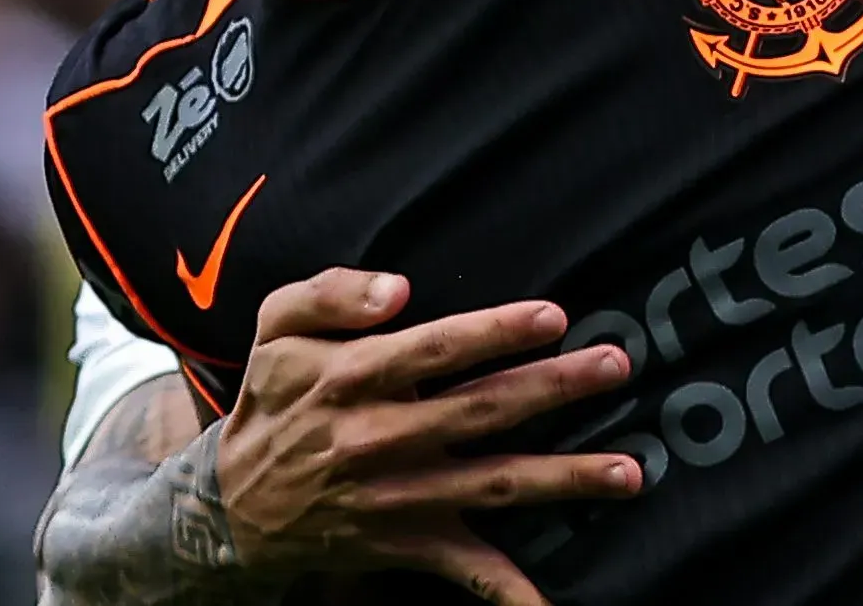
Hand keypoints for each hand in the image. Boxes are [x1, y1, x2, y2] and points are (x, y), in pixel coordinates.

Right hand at [213, 267, 644, 601]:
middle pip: (479, 412)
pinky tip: (555, 604)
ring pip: (492, 486)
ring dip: (563, 480)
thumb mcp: (277, 330)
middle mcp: (380, 441)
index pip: (432, 351)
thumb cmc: (274, 400)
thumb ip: (330, 293)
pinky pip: (465, 571)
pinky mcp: (406, 543)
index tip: (551, 316)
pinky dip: (510, 592)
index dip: (492, 334)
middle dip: (553, 389)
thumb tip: (397, 288)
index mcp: (351, 380)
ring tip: (630, 471)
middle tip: (616, 365)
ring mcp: (398, 498)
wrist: (233, 504)